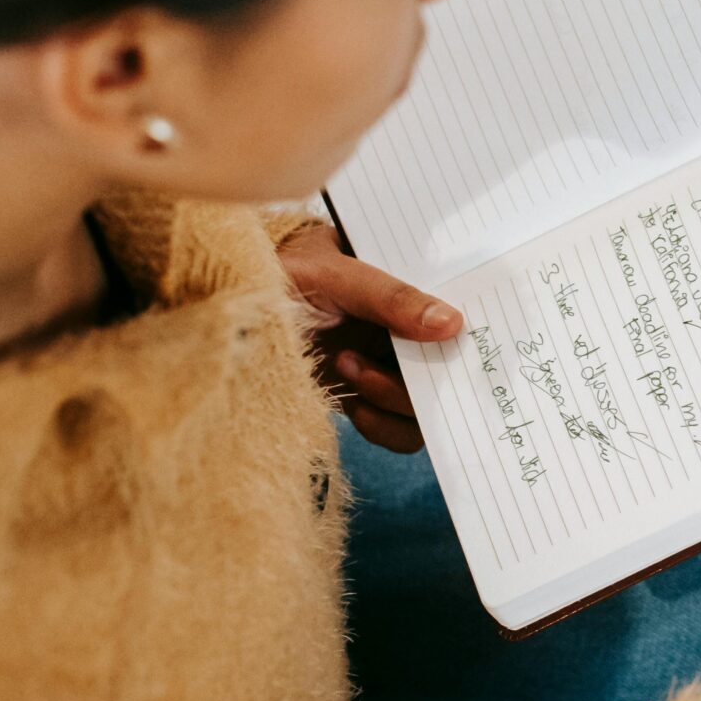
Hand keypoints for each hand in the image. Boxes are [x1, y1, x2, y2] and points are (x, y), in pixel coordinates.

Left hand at [275, 222, 463, 452]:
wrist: (224, 307)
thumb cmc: (279, 270)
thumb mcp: (334, 273)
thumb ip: (391, 297)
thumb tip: (452, 323)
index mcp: (409, 284)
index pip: (461, 308)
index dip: (476, 330)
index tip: (468, 343)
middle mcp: (407, 328)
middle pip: (452, 368)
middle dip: (427, 378)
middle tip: (380, 360)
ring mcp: (389, 365)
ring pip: (427, 406)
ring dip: (396, 399)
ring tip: (351, 368)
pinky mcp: (366, 398)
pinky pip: (398, 430)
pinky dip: (382, 426)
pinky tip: (353, 403)